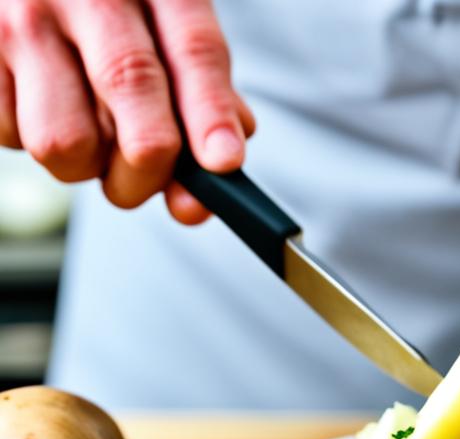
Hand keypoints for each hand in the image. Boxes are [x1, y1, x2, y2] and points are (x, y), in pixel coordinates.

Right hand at [0, 0, 253, 223]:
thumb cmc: (116, 19)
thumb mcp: (168, 31)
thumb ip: (204, 91)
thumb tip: (222, 162)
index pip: (193, 50)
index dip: (211, 113)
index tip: (224, 164)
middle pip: (132, 87)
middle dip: (152, 163)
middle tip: (147, 183)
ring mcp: (23, 19)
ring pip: (66, 139)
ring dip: (87, 165)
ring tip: (91, 137)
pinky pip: (13, 138)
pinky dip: (38, 145)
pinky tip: (46, 111)